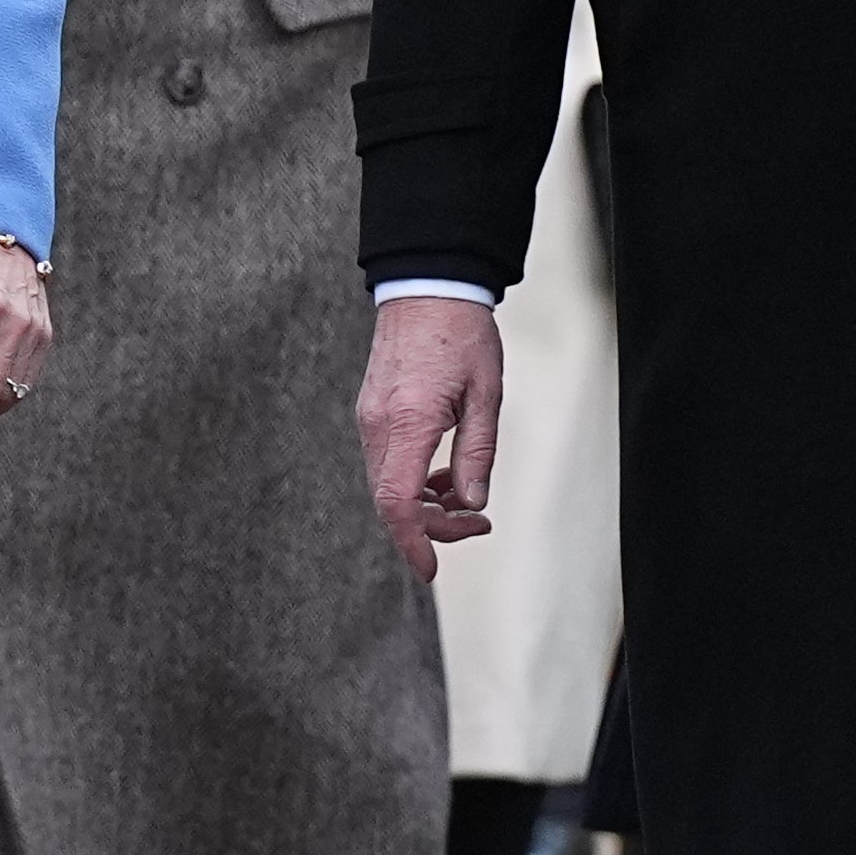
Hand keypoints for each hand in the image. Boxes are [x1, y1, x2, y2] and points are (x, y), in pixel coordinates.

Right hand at [356, 294, 505, 577]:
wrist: (427, 285)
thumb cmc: (462, 334)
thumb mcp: (486, 395)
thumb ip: (478, 453)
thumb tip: (472, 504)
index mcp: (409, 421)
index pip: (397, 501)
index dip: (413, 542)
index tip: (431, 569)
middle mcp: (378, 424)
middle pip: (391, 500)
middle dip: (432, 525)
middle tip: (478, 524)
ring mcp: (369, 417)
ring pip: (386, 484)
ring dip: (424, 502)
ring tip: (465, 497)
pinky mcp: (370, 411)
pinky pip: (385, 461)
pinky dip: (412, 479)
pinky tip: (444, 473)